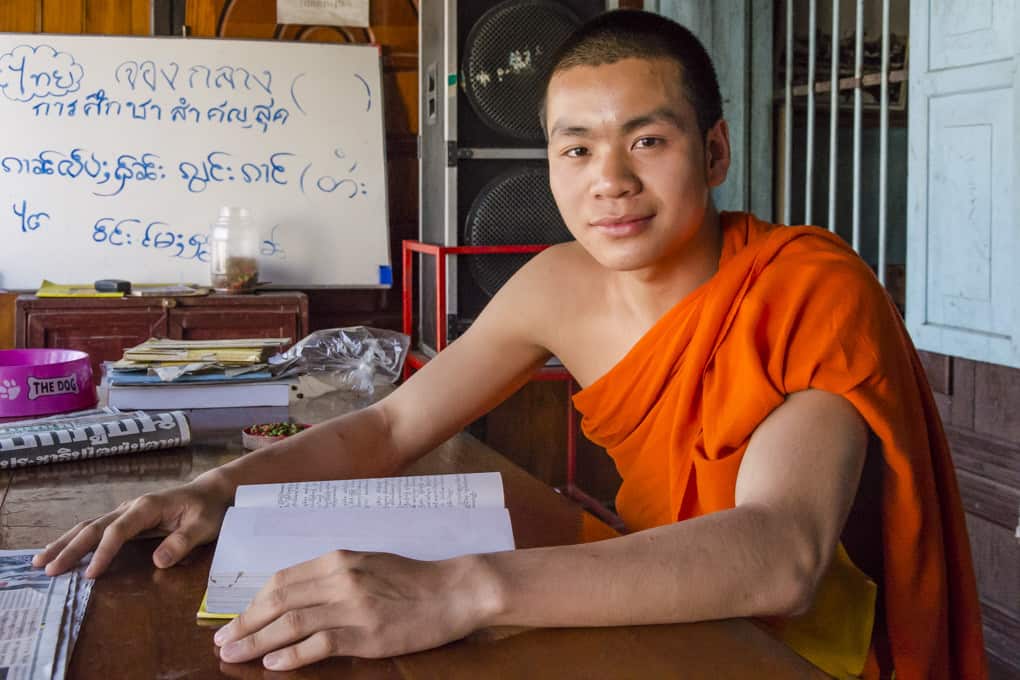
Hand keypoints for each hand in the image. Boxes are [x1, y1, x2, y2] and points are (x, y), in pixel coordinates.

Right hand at [31, 472, 233, 577]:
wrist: (210, 493)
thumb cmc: (208, 509)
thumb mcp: (203, 526)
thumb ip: (183, 542)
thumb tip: (158, 561)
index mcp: (148, 507)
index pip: (118, 530)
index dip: (103, 552)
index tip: (90, 574)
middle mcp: (131, 507)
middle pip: (94, 527)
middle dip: (70, 548)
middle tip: (48, 569)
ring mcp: (126, 512)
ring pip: (89, 526)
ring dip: (65, 543)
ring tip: (41, 561)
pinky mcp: (126, 519)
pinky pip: (96, 529)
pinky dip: (75, 540)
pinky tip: (60, 551)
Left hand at [214, 550, 500, 669]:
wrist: (453, 590)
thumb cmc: (413, 579)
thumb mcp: (368, 564)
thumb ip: (333, 576)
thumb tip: (294, 595)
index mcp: (338, 560)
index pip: (282, 580)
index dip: (253, 602)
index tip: (236, 619)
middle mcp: (340, 579)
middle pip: (278, 602)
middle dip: (245, 624)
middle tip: (222, 642)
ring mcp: (352, 607)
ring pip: (290, 624)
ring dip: (256, 642)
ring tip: (234, 656)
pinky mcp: (366, 634)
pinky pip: (318, 644)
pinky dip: (291, 655)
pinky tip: (273, 665)